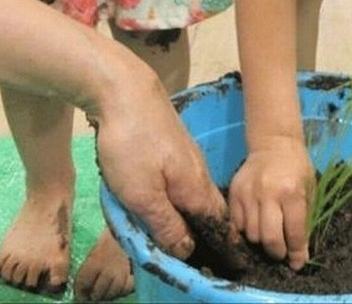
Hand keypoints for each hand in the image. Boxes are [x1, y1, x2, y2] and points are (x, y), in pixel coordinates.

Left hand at [89, 59, 232, 259]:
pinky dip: (178, 194)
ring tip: (185, 229)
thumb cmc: (132, 145)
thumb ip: (166, 224)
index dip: (223, 244)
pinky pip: (181, 179)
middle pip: (208, 209)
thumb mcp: (142, 195)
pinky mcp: (172, 146)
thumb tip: (186, 249)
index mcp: (196, 189)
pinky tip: (167, 196)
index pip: (218, 225)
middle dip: (208, 230)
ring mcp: (186, 157)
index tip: (227, 260)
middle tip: (203, 248)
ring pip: (193, 193)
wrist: (124, 92)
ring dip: (192, 212)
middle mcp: (198, 173)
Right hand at [228, 136, 315, 269]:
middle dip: (276, 253)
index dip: (296, 253)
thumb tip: (300, 253)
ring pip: (250, 234)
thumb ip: (305, 220)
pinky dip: (245, 231)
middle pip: (268, 237)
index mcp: (292, 193)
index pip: (293, 232)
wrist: (274, 143)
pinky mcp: (234, 192)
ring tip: (268, 240)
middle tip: (281, 255)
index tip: (297, 264)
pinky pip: (236, 223)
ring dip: (260, 243)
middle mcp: (268, 194)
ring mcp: (248, 193)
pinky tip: (254, 228)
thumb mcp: (309, 190)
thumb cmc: (297, 167)